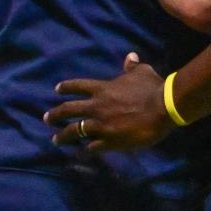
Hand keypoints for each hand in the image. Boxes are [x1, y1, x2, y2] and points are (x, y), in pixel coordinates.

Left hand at [44, 53, 175, 151]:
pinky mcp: (110, 140)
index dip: (66, 88)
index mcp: (103, 89)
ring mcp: (101, 125)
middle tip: (47, 118)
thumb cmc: (153, 88)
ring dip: (63, 136)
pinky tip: (80, 153)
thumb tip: (130, 56)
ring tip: (56, 140)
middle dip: (55, 114)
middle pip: (69, 110)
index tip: (57, 90)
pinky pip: (91, 147)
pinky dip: (84, 151)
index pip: (78, 86)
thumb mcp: (143, 72)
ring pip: (74, 131)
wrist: (163, 108)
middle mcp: (97, 106)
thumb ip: (133, 67)